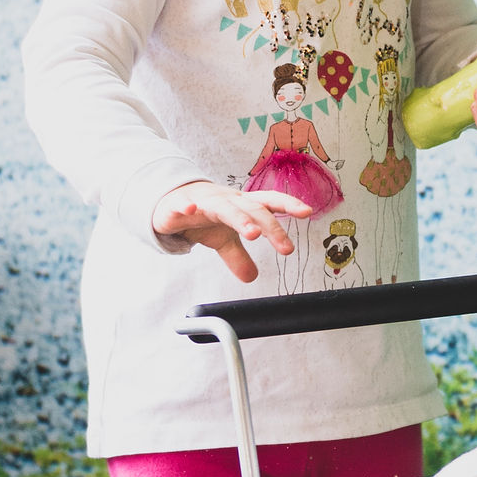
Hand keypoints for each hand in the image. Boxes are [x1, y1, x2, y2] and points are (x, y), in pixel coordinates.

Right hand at [151, 183, 310, 284]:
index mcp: (240, 205)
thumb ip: (238, 256)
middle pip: (253, 209)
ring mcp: (204, 200)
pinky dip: (187, 207)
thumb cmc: (202, 215)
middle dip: (271, 227)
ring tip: (253, 233)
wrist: (168, 200)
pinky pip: (183, 204)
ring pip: (225, 207)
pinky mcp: (179, 204)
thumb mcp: (222, 239)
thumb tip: (252, 276)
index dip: (288, 205)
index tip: (308, 212)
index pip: (268, 202)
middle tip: (285, 247)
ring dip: (240, 218)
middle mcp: (226, 199)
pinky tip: (191, 210)